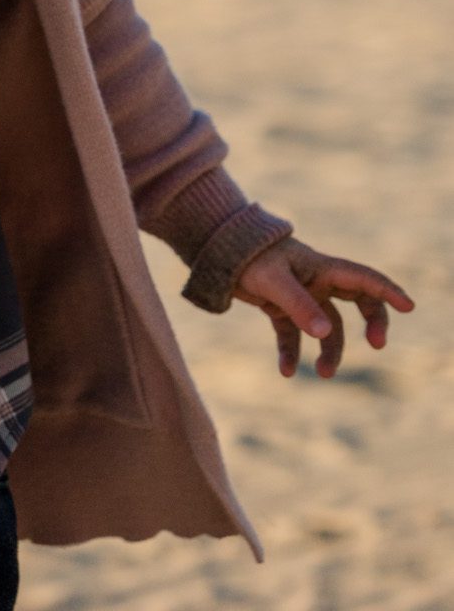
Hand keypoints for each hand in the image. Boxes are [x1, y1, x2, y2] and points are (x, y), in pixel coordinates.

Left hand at [232, 236, 413, 379]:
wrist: (218, 252)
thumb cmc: (248, 257)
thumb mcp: (274, 281)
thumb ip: (300, 306)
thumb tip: (325, 333)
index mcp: (320, 267)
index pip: (362, 278)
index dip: (387, 291)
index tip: (409, 306)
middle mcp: (315, 281)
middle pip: (356, 301)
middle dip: (371, 322)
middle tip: (377, 345)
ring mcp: (299, 296)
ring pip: (326, 327)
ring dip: (329, 350)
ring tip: (323, 375)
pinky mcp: (280, 308)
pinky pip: (293, 335)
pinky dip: (291, 353)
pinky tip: (285, 371)